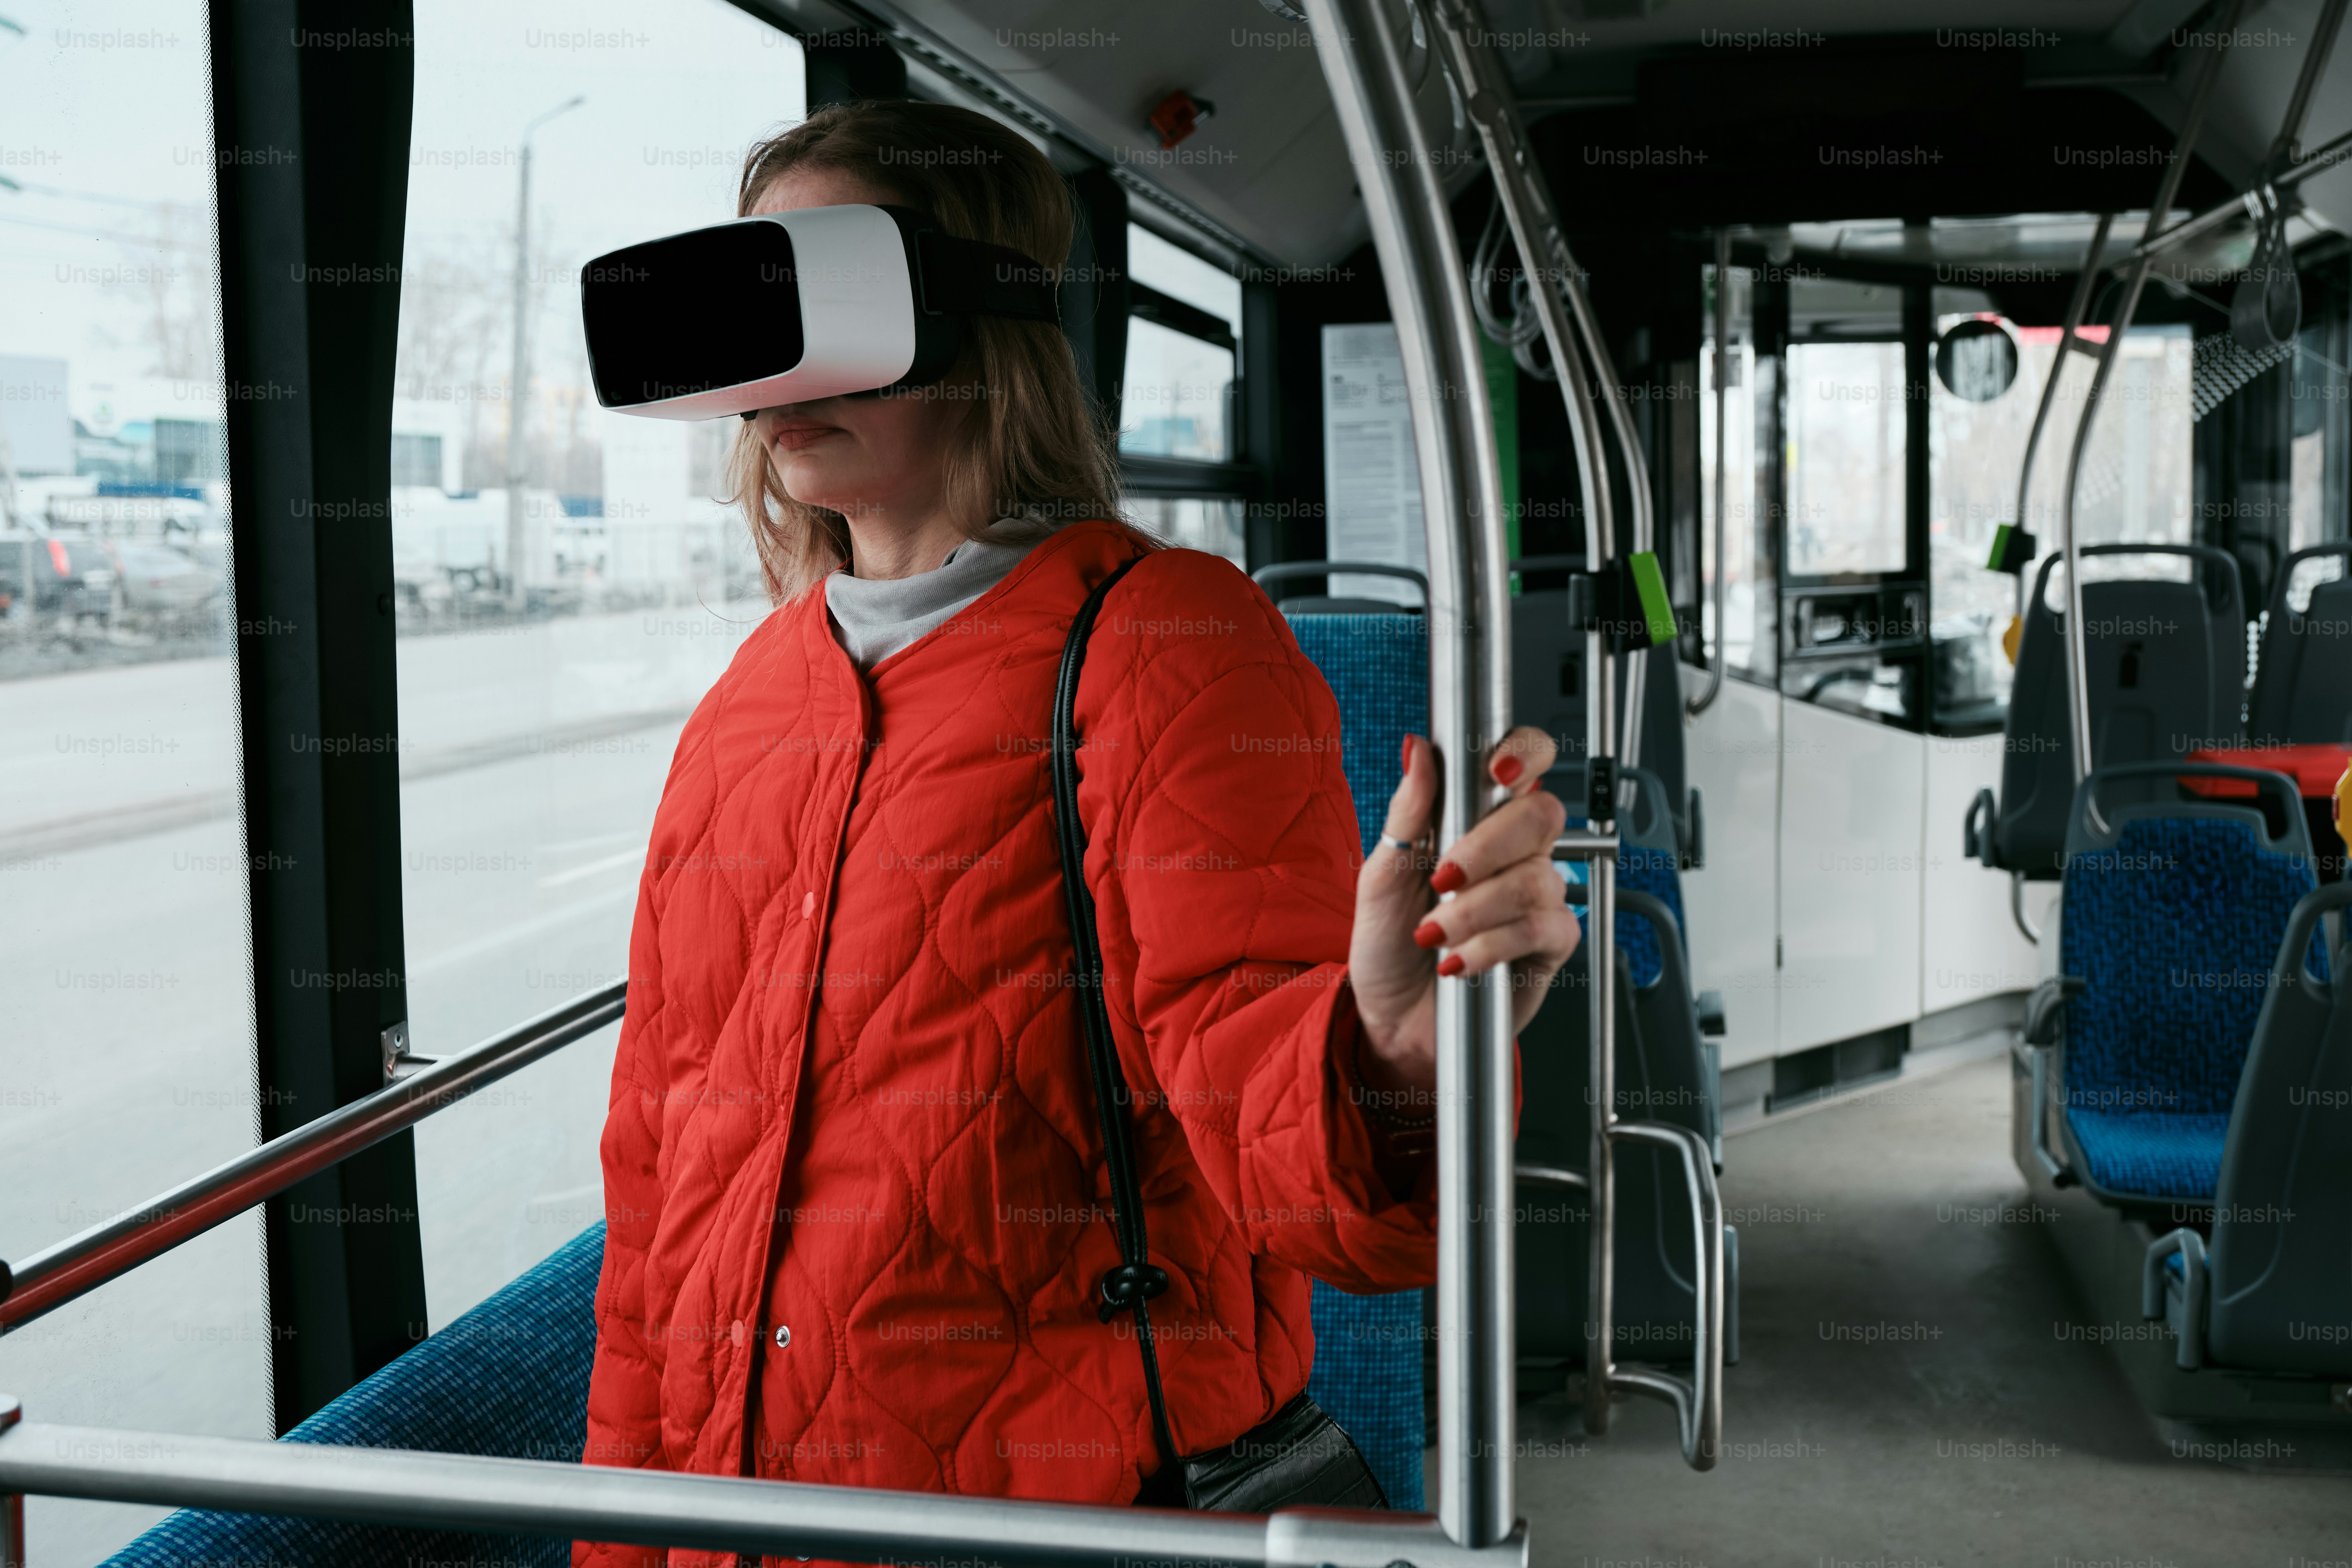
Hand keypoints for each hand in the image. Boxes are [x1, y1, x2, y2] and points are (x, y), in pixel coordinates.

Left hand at [1346, 727, 1579, 1102]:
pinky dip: (1490, 946)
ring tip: (1434, 934)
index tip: (1495, 771)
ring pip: (1536, 879)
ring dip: (1474, 910)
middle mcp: (1517, 851)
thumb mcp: (1381, 875)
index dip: (1523, 754)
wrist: (1392, 1018)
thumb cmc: (1389, 944)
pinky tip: (1460, 961)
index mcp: (1479, 818)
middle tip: (1443, 877)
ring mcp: (1539, 897)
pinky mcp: (1550, 945)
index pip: (1525, 762)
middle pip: (1542, 814)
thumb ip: (1408, 811)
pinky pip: (1540, 929)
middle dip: (1487, 846)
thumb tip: (1419, 749)